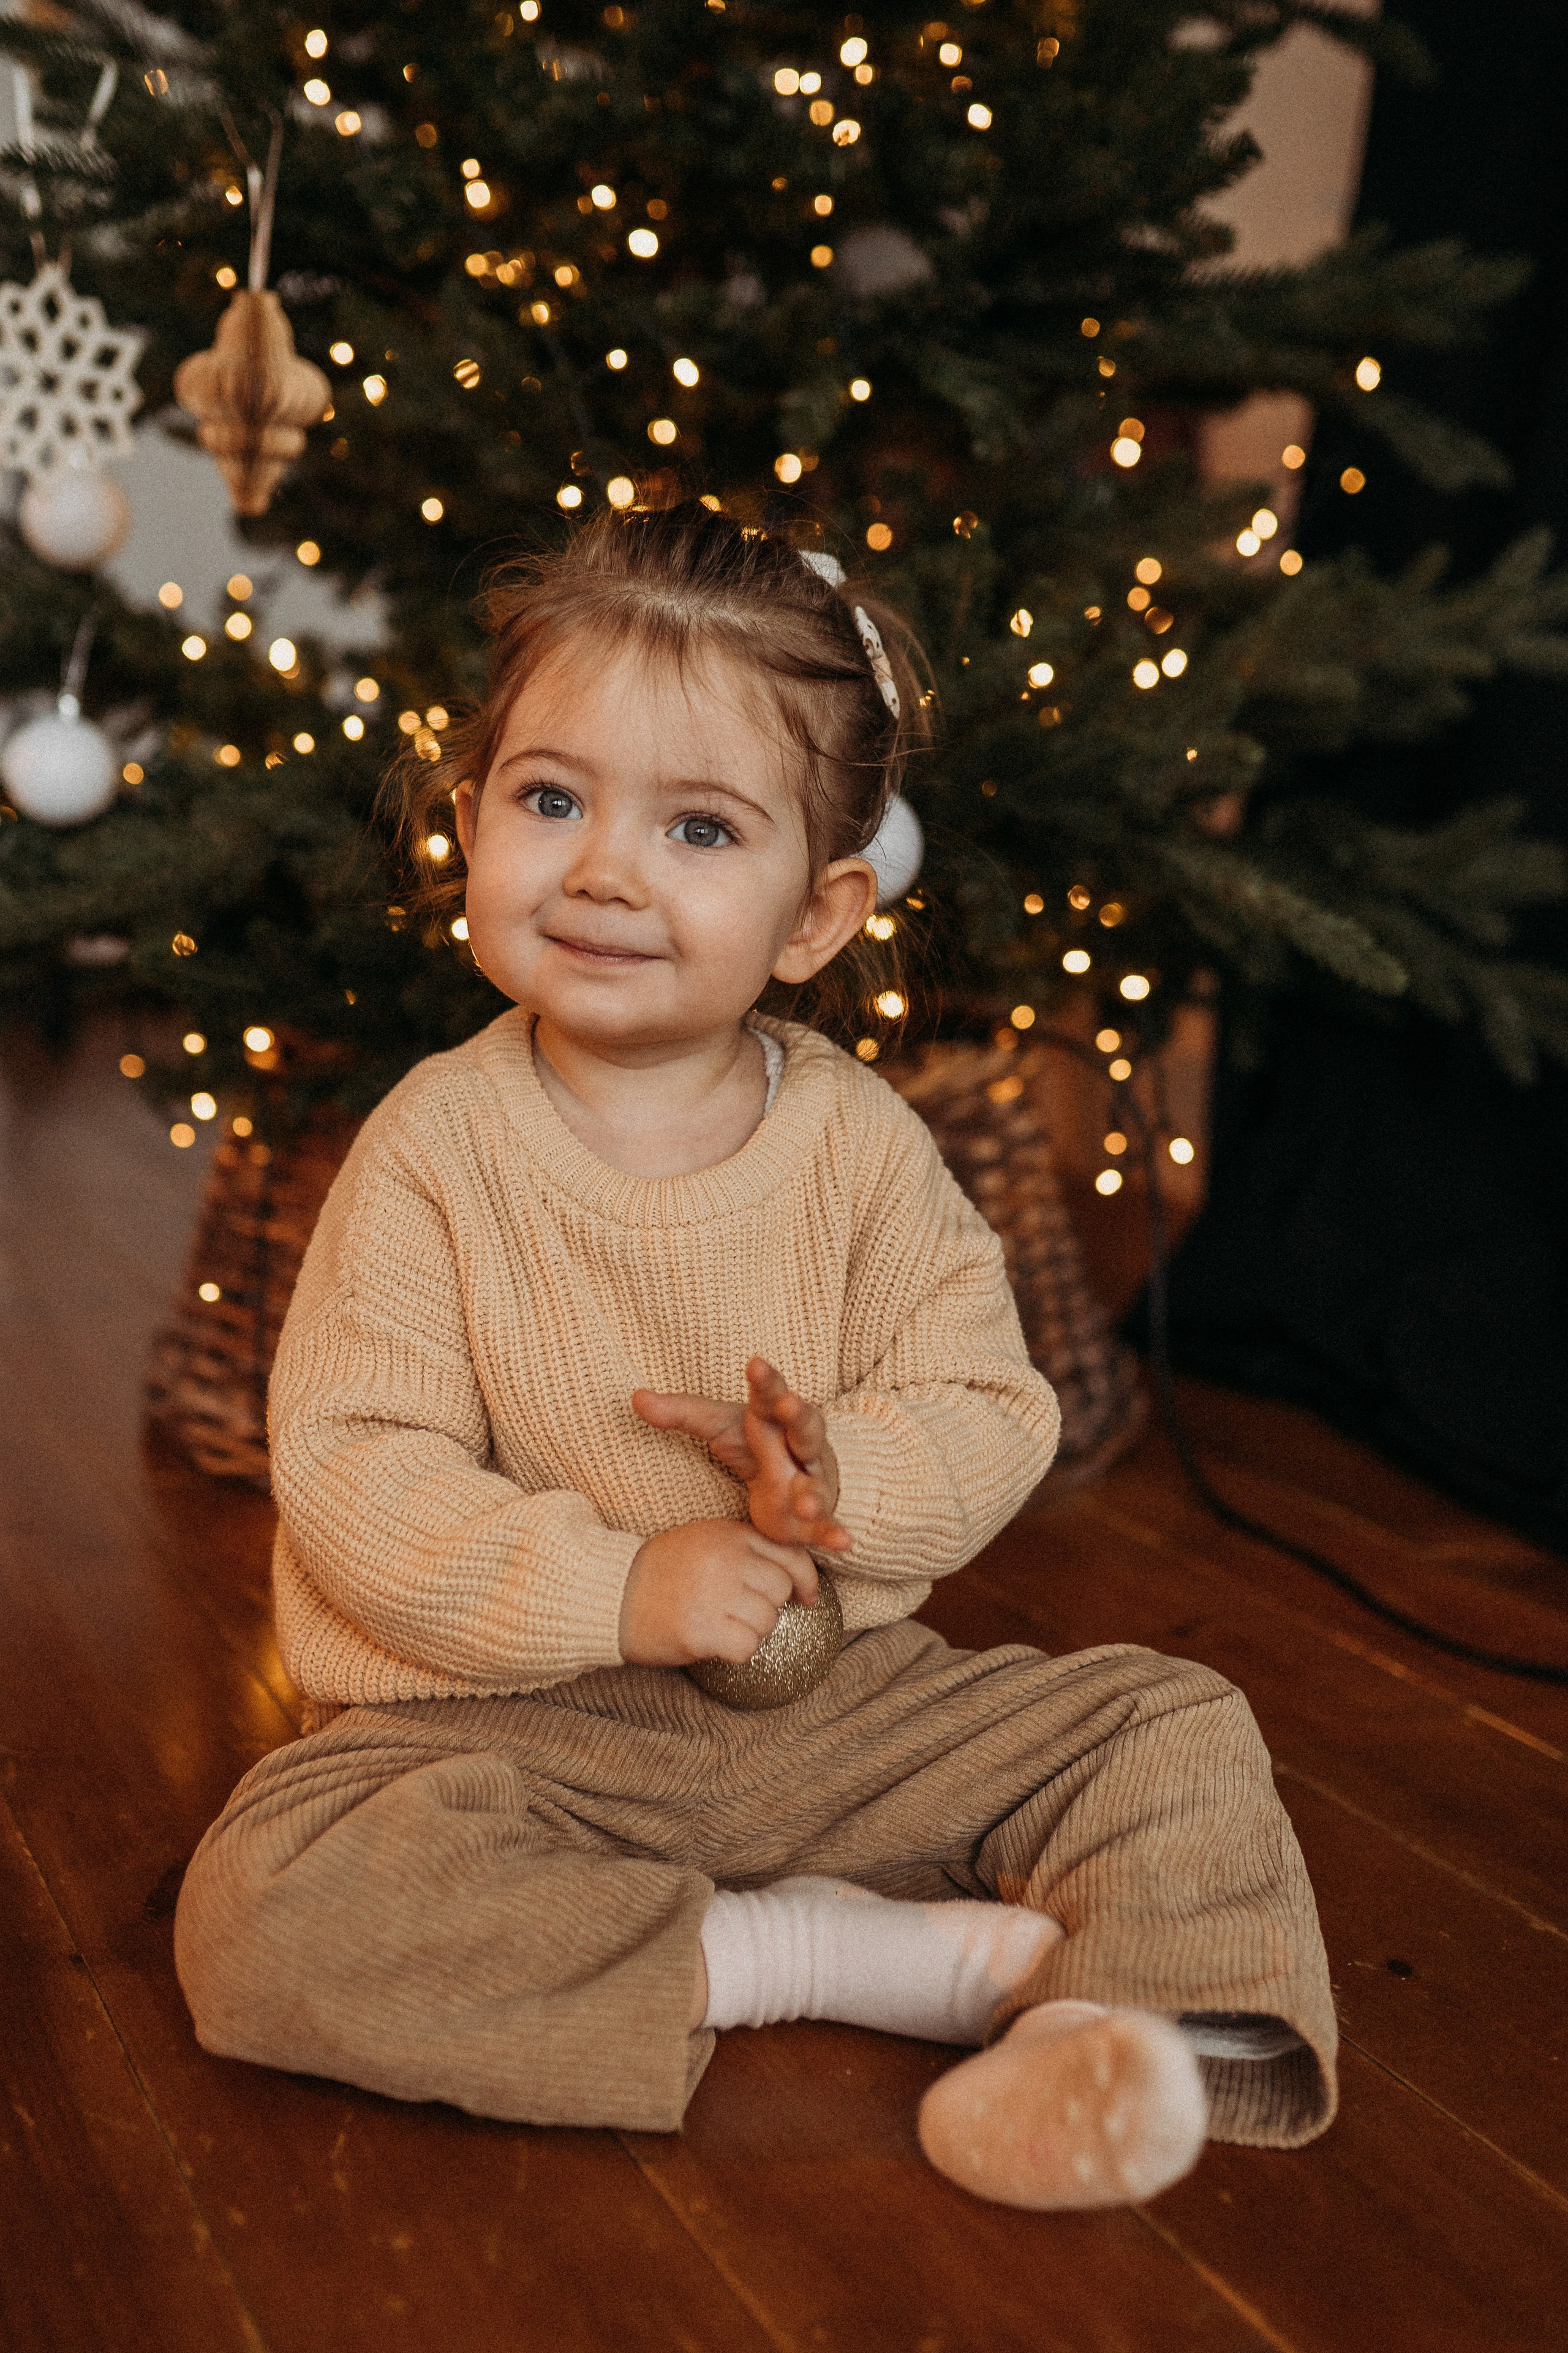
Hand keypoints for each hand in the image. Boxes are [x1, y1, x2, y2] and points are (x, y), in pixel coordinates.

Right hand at [618, 1517, 818, 1666]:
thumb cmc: (660, 1572)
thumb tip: (794, 1578)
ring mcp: (714, 1594)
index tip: (806, 1596)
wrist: (610, 1594)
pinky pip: (746, 1648)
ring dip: (749, 1631)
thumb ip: (744, 1549)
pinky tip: (714, 1643)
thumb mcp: (703, 1541)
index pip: (790, 1555)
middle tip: (739, 1613)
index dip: (806, 1580)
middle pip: (780, 1591)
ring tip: (718, 1624)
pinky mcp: (702, 1630)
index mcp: (729, 1534)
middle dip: (767, 1607)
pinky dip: (736, 1652)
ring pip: (767, 1621)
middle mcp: (726, 1560)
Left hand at [633, 1356, 849, 1552]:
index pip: (771, 1395)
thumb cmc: (757, 1444)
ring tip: (803, 1502)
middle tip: (789, 1405)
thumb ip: (681, 1414)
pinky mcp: (814, 1520)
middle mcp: (800, 1447)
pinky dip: (835, 1536)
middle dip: (799, 1416)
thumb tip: (634, 1397)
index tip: (755, 1363)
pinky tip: (845, 1544)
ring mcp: (812, 1482)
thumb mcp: (720, 1426)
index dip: (766, 1381)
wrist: (798, 1477)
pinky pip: (827, 1527)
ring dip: (813, 1492)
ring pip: (817, 1484)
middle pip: (805, 1428)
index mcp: (776, 1419)